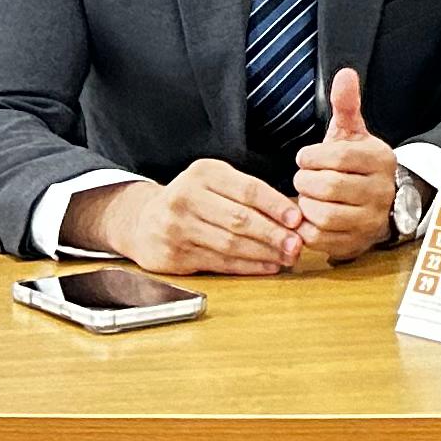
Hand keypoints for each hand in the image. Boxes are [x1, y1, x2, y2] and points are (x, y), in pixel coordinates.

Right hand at [69, 158, 307, 277]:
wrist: (143, 220)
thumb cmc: (192, 199)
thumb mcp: (214, 182)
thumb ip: (247, 194)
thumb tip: (293, 214)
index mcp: (204, 173)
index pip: (247, 189)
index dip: (275, 205)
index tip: (297, 218)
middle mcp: (187, 198)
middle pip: (239, 219)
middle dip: (273, 234)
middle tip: (298, 244)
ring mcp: (177, 228)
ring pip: (230, 244)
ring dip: (264, 253)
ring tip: (288, 257)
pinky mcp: (173, 255)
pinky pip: (218, 262)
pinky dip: (247, 266)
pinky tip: (266, 266)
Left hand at [291, 69, 400, 264]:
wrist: (380, 202)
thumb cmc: (357, 164)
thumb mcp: (353, 133)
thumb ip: (346, 105)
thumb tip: (344, 73)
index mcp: (381, 160)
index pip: (341, 157)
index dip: (314, 157)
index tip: (304, 157)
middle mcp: (381, 191)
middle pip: (330, 187)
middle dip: (306, 181)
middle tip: (302, 178)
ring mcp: (371, 220)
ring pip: (325, 215)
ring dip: (306, 205)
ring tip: (307, 197)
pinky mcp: (357, 243)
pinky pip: (322, 239)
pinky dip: (307, 228)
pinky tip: (308, 216)